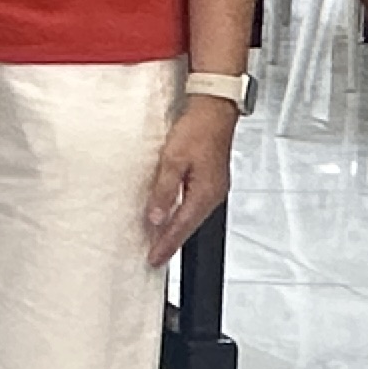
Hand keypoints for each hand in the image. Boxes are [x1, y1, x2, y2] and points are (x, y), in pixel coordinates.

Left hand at [141, 96, 237, 262]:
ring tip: (159, 242)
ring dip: (175, 229)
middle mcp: (212, 194)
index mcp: (205, 193)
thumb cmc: (197, 129)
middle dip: (171, 242)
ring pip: (191, 216)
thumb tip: (156, 217)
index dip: (166, 245)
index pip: (182, 227)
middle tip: (155, 257)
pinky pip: (193, 204)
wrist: (213, 109)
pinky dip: (181, 214)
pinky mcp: (210, 179)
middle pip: (188, 225)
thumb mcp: (173, 160)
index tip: (153, 259)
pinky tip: (171, 216)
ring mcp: (213, 187)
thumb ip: (164, 190)